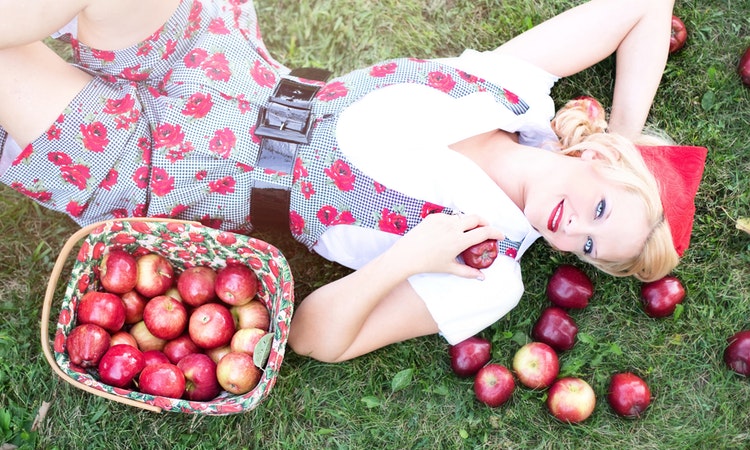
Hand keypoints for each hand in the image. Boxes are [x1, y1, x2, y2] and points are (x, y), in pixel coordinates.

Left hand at [388, 213, 505, 279]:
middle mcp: (453, 227)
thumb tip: (482, 277)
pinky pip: (448, 217)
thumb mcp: (449, 268)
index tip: (501, 236)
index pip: (484, 232)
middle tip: (486, 229)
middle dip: (485, 222)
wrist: (406, 255)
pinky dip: (453, 222)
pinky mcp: (433, 217)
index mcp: (459, 240)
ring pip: (462, 216)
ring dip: (468, 222)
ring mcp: (442, 220)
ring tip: (467, 231)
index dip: (496, 233)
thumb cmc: (428, 264)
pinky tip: (449, 231)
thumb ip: (468, 272)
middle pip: (477, 218)